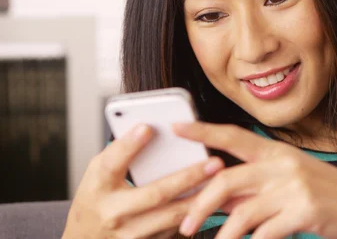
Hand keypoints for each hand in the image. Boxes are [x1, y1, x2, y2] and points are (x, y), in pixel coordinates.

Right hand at [62, 125, 224, 238]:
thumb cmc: (97, 199)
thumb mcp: (99, 174)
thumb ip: (120, 153)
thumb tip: (150, 127)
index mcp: (97, 186)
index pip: (111, 163)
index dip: (129, 145)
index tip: (148, 127)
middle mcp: (112, 212)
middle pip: (156, 193)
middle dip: (188, 177)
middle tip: (214, 162)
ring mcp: (129, 234)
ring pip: (172, 216)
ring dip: (200, 198)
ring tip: (221, 180)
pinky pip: (175, 230)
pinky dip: (195, 214)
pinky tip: (212, 200)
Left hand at [173, 122, 336, 238]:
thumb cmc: (319, 190)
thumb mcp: (286, 179)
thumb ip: (252, 186)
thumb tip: (215, 198)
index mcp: (275, 152)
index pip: (233, 136)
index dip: (203, 131)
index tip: (177, 127)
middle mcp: (282, 165)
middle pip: (227, 179)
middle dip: (200, 203)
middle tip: (184, 224)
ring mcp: (294, 188)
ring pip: (243, 212)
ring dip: (224, 234)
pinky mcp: (305, 211)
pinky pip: (266, 232)